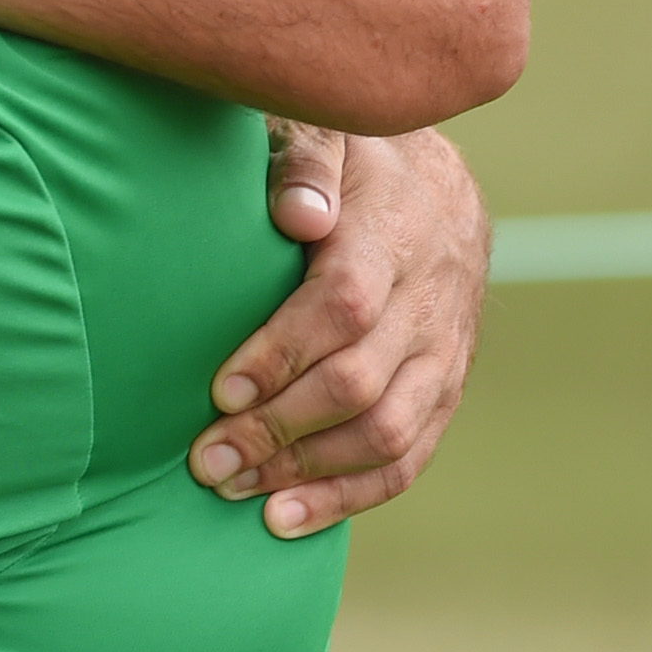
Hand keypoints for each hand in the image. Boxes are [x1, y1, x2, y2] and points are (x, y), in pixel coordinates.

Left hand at [189, 126, 487, 537]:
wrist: (439, 182)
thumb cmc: (356, 158)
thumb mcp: (329, 132)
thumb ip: (305, 164)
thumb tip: (294, 214)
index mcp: (397, 233)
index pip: (344, 306)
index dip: (281, 355)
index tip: (217, 390)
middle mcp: (431, 300)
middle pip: (359, 384)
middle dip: (277, 429)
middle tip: (203, 459)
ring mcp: (446, 352)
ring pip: (387, 432)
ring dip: (306, 472)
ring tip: (232, 490)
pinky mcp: (448, 388)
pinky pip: (410, 457)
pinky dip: (348, 497)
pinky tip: (286, 518)